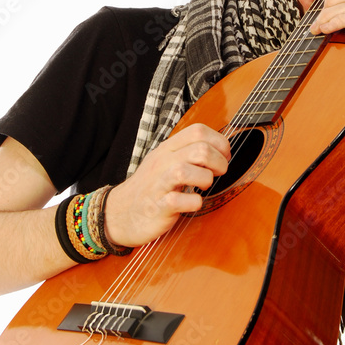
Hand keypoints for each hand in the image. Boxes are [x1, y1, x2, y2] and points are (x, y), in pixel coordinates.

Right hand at [104, 124, 230, 247]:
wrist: (119, 214)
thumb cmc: (149, 188)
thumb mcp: (165, 161)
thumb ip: (188, 151)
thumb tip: (220, 147)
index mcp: (167, 148)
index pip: (198, 130)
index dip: (219, 141)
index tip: (224, 156)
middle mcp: (163, 162)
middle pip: (200, 149)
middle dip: (219, 162)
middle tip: (218, 173)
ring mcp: (159, 184)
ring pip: (187, 171)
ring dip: (206, 179)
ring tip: (204, 186)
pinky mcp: (158, 207)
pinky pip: (179, 200)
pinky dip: (193, 202)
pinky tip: (193, 203)